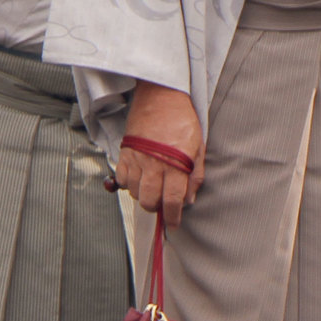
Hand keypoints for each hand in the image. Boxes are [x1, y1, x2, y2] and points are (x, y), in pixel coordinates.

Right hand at [122, 81, 203, 229]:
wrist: (161, 96)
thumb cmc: (182, 120)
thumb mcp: (198, 148)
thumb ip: (194, 176)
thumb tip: (189, 199)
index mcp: (176, 164)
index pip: (173, 201)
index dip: (173, 216)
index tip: (173, 224)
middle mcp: (155, 164)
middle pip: (150, 202)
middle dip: (157, 208)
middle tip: (163, 202)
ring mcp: (137, 159)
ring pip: (135, 193)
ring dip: (143, 195)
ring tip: (152, 186)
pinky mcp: (125, 153)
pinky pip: (122, 180)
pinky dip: (129, 184)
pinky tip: (139, 177)